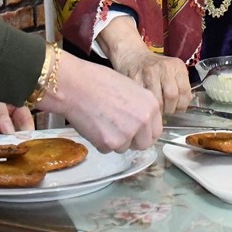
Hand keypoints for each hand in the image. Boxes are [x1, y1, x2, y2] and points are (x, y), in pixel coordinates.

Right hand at [37, 54, 162, 152]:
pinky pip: (107, 149)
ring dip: (114, 140)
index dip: (144, 133)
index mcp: (151, 106)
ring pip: (124, 148)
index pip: (156, 131)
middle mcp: (143, 121)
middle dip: (132, 141)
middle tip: (117, 132)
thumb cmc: (99, 82)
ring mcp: (127, 134)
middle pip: (143, 144)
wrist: (75, 85)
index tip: (136, 132)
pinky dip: (99, 142)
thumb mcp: (130, 89)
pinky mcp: (110, 143)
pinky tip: (93, 125)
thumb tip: (142, 123)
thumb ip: (140, 107)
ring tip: (101, 121)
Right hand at [97, 16, 191, 113]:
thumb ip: (180, 87)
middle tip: (166, 110)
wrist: (133, 56)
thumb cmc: (155, 68)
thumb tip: (183, 106)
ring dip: (158, 110)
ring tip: (157, 109)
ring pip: (158, 100)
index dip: (182, 105)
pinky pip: (144, 99)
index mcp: (177, 66)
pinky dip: (147, 106)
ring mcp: (149, 72)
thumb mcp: (172, 72)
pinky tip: (147, 104)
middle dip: (170, 109)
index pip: (185, 90)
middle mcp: (164, 67)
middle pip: (171, 96)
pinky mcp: (135, 79)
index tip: (178, 109)